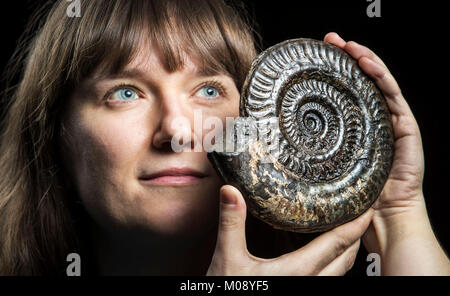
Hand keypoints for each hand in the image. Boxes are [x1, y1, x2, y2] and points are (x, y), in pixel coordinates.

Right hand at [206, 185, 372, 275]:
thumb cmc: (229, 291)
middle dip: (357, 235)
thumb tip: (230, 190)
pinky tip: (323, 257)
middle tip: (360, 214)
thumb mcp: (228, 258)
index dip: (356, 225)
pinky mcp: (298, 293)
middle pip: (346, 258)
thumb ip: (231, 223)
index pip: (337, 243)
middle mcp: (309, 283)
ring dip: (346, 252)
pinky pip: (327, 280)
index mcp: (298, 270)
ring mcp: (306, 291)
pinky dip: (334, 265)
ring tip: (346, 232)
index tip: (367, 208)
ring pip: (340, 272)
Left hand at [324, 32, 449, 274]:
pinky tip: (367, 65)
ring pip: (379, 85)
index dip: (333, 73)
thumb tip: (265, 144)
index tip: (313, 57)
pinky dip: (382, 78)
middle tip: (330, 41)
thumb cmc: (355, 198)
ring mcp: (391, 124)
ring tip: (348, 45)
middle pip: (362, 84)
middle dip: (348, 59)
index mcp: (355, 131)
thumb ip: (304, 156)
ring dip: (365, 60)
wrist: (383, 220)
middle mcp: (374, 123)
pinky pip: (394, 99)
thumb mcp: (322, 171)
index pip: (345, 94)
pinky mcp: (406, 130)